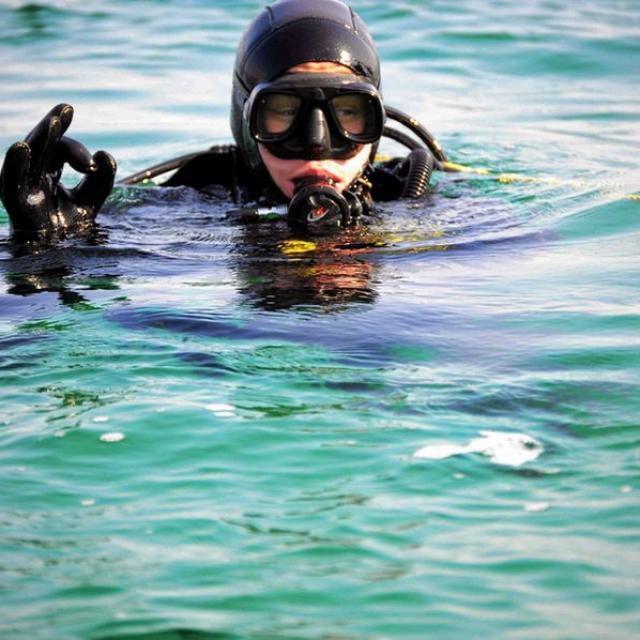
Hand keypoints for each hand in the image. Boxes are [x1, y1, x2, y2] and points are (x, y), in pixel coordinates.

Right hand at [0, 103, 115, 240]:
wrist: (60, 252)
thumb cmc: (70, 226)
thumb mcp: (92, 200)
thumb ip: (103, 180)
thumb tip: (104, 154)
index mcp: (50, 170)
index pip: (61, 149)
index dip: (75, 149)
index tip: (89, 155)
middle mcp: (35, 174)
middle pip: (43, 145)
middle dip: (54, 128)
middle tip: (66, 110)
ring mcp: (24, 186)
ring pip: (29, 156)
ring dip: (41, 138)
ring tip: (54, 122)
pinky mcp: (17, 203)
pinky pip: (11, 181)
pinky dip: (15, 165)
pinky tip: (22, 147)